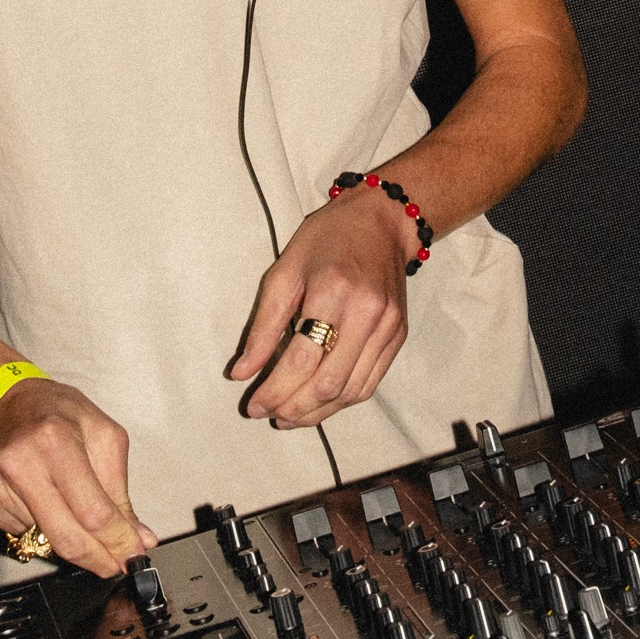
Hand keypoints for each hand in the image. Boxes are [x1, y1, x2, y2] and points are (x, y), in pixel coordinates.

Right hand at [0, 377, 155, 576]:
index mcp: (55, 441)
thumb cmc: (58, 412)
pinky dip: (46, 528)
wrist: (6, 401)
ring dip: (73, 539)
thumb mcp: (102, 435)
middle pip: (66, 538)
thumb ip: (119, 490)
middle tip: (117, 564)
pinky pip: (27, 534)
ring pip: (47, 540)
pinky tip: (47, 498)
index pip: (92, 511)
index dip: (117, 540)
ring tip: (77, 508)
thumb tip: (139, 537)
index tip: (134, 554)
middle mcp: (21, 465)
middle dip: (98, 559)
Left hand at [228, 187, 413, 429]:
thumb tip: (241, 373)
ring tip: (289, 417)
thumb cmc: (327, 239)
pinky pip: (370, 384)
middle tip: (268, 415)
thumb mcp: (285, 271)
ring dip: (317, 413)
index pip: (300, 359)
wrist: (382, 221)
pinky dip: (342, 401)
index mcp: (332, 291)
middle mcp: (366, 314)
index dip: (274, 390)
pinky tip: (319, 404)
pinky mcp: (398, 336)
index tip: (252, 404)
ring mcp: (388, 328)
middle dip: (294, 408)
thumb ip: (263, 326)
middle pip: (328, 383)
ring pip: (351, 392)